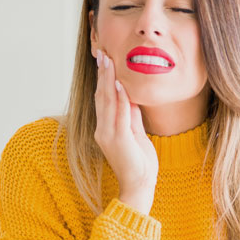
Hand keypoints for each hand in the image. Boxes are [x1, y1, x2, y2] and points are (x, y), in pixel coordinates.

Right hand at [94, 49, 158, 206]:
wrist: (139, 185)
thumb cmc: (139, 162)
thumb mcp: (136, 134)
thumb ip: (132, 117)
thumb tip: (132, 98)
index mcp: (105, 128)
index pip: (103, 99)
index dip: (103, 79)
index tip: (105, 61)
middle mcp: (102, 130)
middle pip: (101, 96)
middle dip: (103, 74)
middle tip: (103, 54)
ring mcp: (108, 134)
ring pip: (107, 102)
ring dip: (108, 80)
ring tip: (108, 62)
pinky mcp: (118, 140)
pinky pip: (119, 114)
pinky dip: (119, 99)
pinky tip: (118, 85)